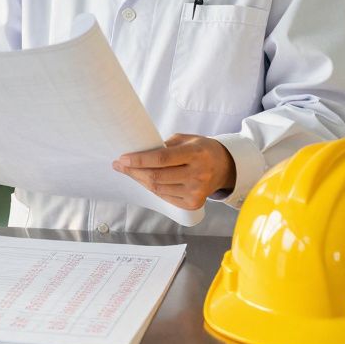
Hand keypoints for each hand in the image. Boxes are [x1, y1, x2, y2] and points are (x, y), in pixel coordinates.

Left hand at [112, 134, 235, 209]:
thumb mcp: (186, 140)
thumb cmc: (201, 149)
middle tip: (120, 164)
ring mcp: (196, 192)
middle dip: (134, 171)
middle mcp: (198, 175)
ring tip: (129, 171)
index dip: (140, 160)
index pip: (162, 159)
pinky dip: (152, 188)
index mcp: (196, 154)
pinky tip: (144, 180)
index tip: (123, 158)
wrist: (224, 167)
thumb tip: (138, 153)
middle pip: (157, 177)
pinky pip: (165, 197)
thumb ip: (164, 146)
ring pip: (158, 189)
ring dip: (140, 180)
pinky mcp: (193, 203)